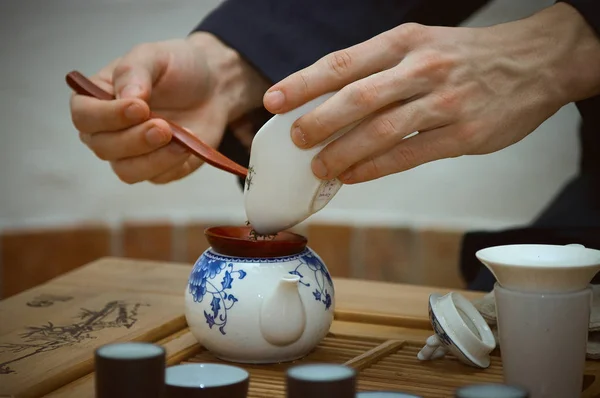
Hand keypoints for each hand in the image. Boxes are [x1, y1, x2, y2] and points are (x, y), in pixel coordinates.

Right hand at [69, 32, 268, 183]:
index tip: (139, 107)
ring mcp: (132, 153)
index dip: (106, 116)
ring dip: (153, 159)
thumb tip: (128, 97)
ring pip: (127, 171)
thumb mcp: (154, 55)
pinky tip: (188, 147)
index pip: (84, 116)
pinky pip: (157, 177)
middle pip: (103, 147)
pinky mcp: (158, 168)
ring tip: (180, 141)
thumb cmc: (177, 67)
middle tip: (163, 126)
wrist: (212, 86)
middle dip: (134, 139)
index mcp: (97, 99)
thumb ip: (135, 71)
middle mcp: (108, 130)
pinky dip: (172, 164)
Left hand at [263, 3, 599, 183]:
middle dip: (318, 122)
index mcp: (405, 42)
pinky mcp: (464, 134)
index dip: (304, 83)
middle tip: (295, 140)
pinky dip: (376, 168)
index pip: (343, 63)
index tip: (276, 101)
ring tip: (320, 168)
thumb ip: (379, 69)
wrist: (535, 62)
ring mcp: (444, 102)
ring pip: (381, 131)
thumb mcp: (421, 44)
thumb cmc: (468, 57)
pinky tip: (355, 175)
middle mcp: (422, 69)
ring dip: (343, 152)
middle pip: (357, 98)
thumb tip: (331, 99)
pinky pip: (409, 155)